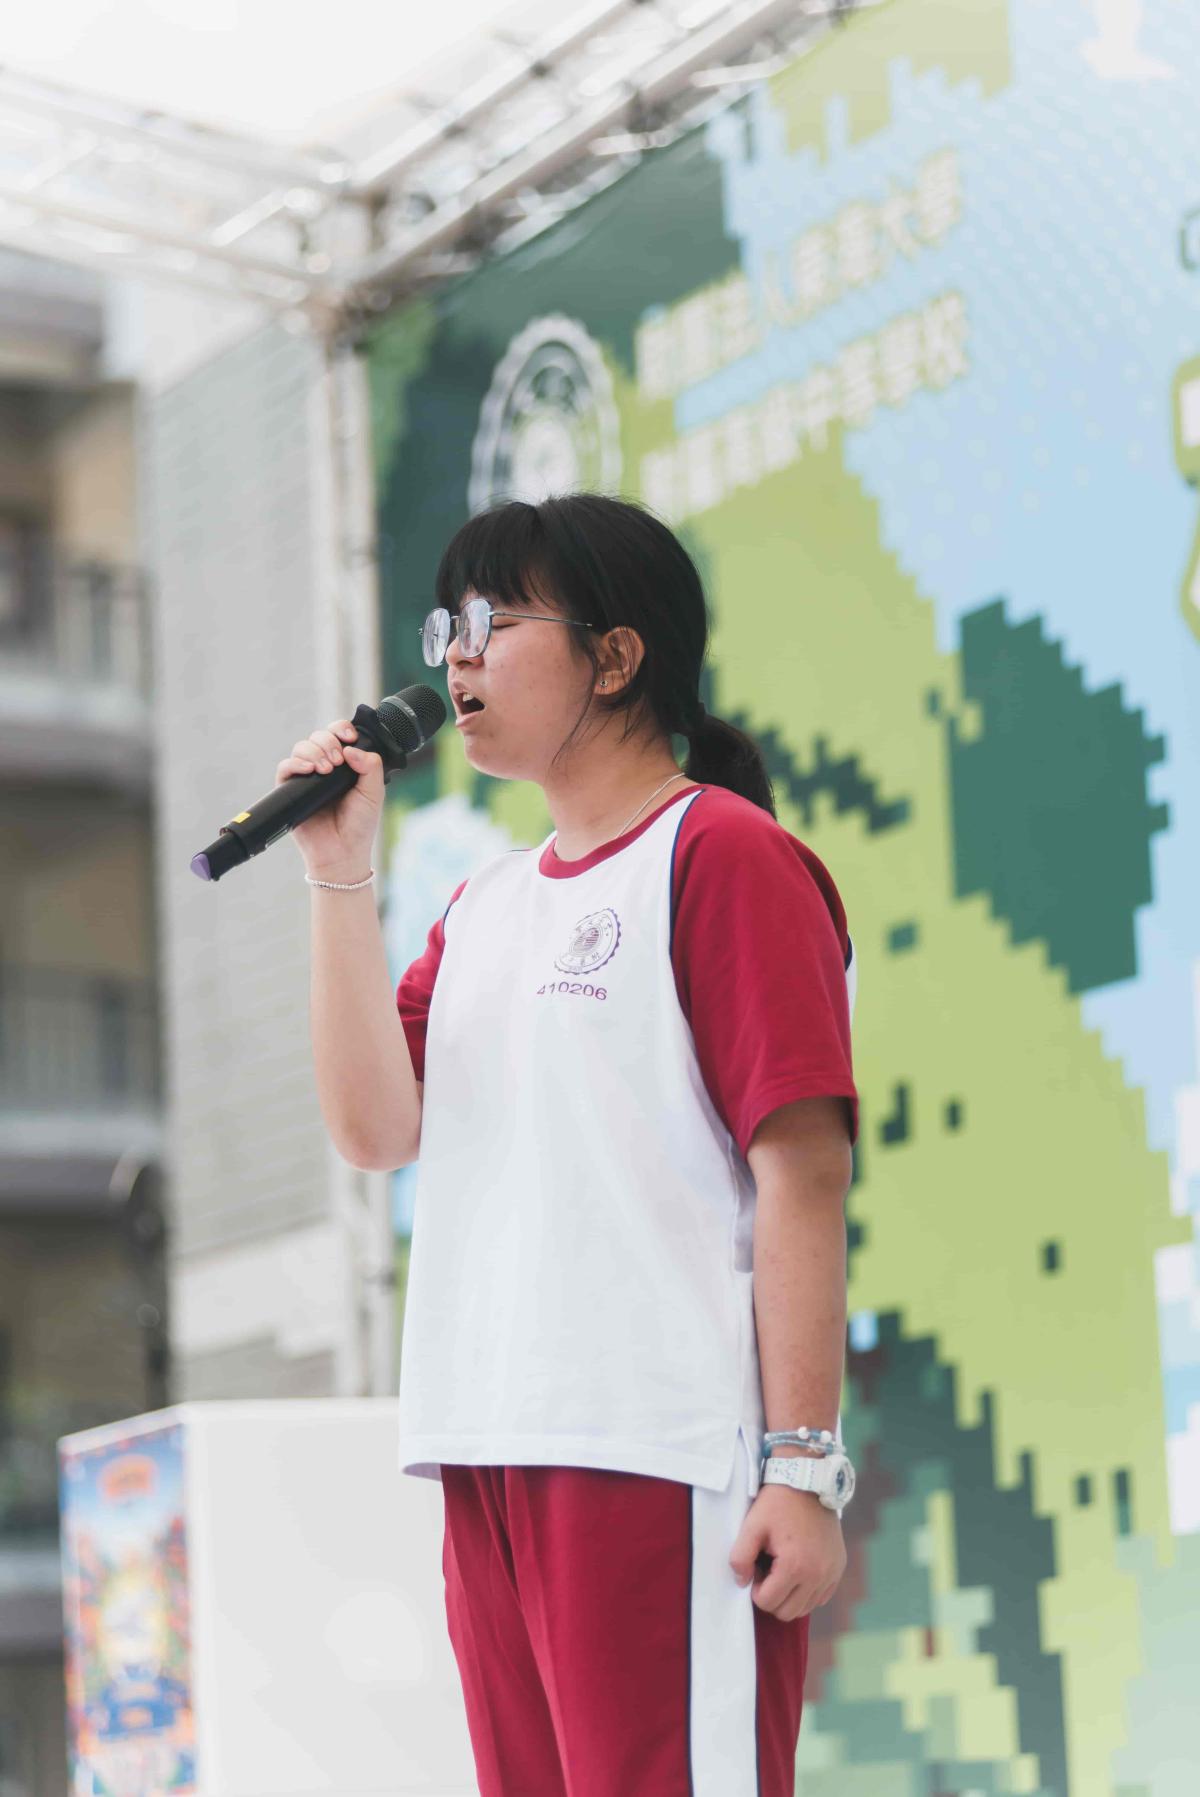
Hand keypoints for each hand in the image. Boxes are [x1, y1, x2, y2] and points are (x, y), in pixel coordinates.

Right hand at [275, 718, 384, 878]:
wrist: (343, 852)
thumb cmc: (359, 825)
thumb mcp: (374, 793)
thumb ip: (370, 767)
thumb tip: (351, 748)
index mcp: (345, 765)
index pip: (338, 735)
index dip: (341, 729)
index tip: (349, 736)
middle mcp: (324, 767)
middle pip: (318, 737)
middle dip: (328, 742)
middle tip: (337, 761)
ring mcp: (306, 778)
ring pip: (302, 748)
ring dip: (314, 751)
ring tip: (326, 769)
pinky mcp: (290, 791)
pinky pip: (285, 767)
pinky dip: (296, 763)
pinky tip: (309, 769)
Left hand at [728, 1486, 845, 1620]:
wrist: (808, 1480)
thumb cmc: (777, 1503)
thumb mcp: (752, 1525)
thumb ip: (739, 1557)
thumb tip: (741, 1582)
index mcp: (795, 1566)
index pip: (767, 1603)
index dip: (755, 1588)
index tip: (757, 1565)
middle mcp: (818, 1575)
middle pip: (787, 1612)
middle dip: (772, 1595)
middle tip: (768, 1567)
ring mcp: (832, 1573)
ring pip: (805, 1608)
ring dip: (790, 1595)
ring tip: (782, 1567)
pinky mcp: (839, 1568)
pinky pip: (820, 1597)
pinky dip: (807, 1590)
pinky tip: (798, 1567)